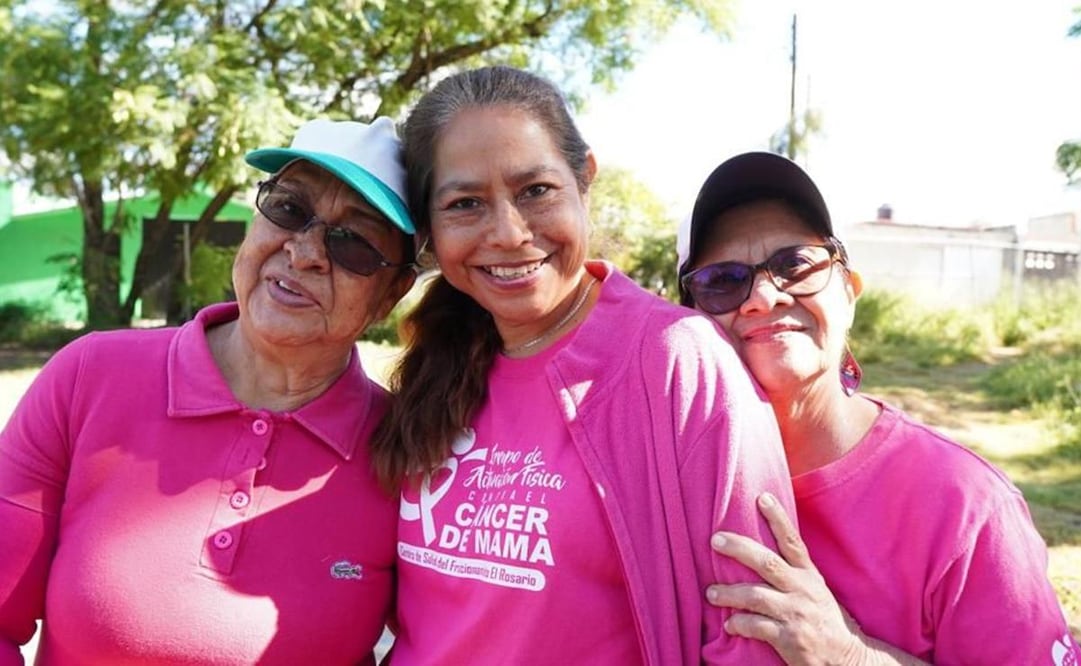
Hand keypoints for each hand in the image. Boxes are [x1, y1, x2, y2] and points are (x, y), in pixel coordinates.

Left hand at [706, 492, 864, 665]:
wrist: (848, 659)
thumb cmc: (826, 622)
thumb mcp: (816, 591)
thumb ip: (793, 574)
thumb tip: (760, 553)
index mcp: (810, 576)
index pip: (792, 542)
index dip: (778, 518)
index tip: (762, 496)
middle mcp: (803, 590)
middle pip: (767, 562)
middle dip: (740, 548)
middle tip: (716, 539)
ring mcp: (796, 614)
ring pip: (755, 596)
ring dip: (729, 593)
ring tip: (710, 593)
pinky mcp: (790, 638)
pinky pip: (756, 627)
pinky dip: (739, 624)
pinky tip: (729, 624)